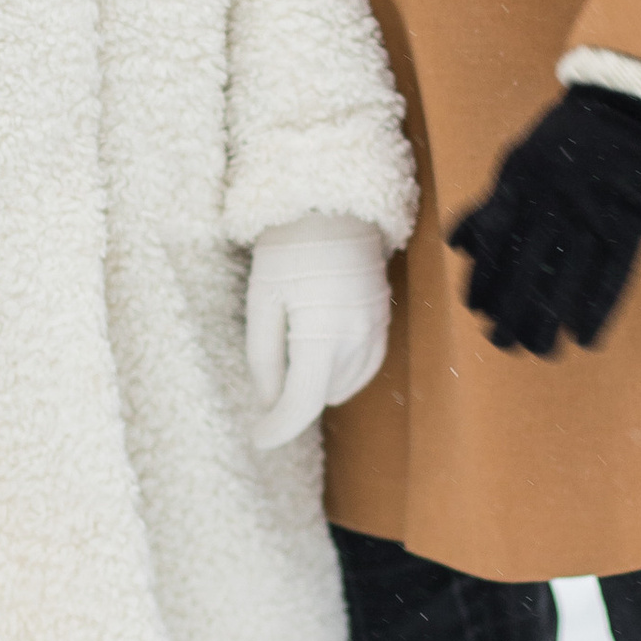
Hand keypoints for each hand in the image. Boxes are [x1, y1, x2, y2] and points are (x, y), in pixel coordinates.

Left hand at [245, 214, 391, 450]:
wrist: (333, 202)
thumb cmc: (288, 247)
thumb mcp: (261, 299)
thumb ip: (263, 357)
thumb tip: (268, 401)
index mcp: (321, 335)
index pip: (301, 405)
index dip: (277, 429)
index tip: (257, 438)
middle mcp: (356, 339)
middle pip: (322, 396)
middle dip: (293, 395)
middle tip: (270, 362)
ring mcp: (375, 330)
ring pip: (344, 385)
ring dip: (317, 382)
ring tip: (293, 345)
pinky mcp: (383, 319)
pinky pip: (365, 366)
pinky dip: (340, 370)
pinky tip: (320, 348)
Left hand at [447, 87, 640, 358]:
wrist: (632, 105)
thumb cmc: (568, 138)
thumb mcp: (518, 159)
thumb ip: (490, 204)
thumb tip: (459, 247)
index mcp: (519, 183)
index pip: (492, 244)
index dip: (482, 282)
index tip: (477, 311)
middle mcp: (551, 202)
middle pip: (524, 270)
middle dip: (510, 314)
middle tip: (503, 343)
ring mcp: (592, 214)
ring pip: (565, 280)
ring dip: (550, 322)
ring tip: (542, 351)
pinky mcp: (631, 223)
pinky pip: (612, 275)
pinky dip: (598, 310)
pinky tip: (586, 338)